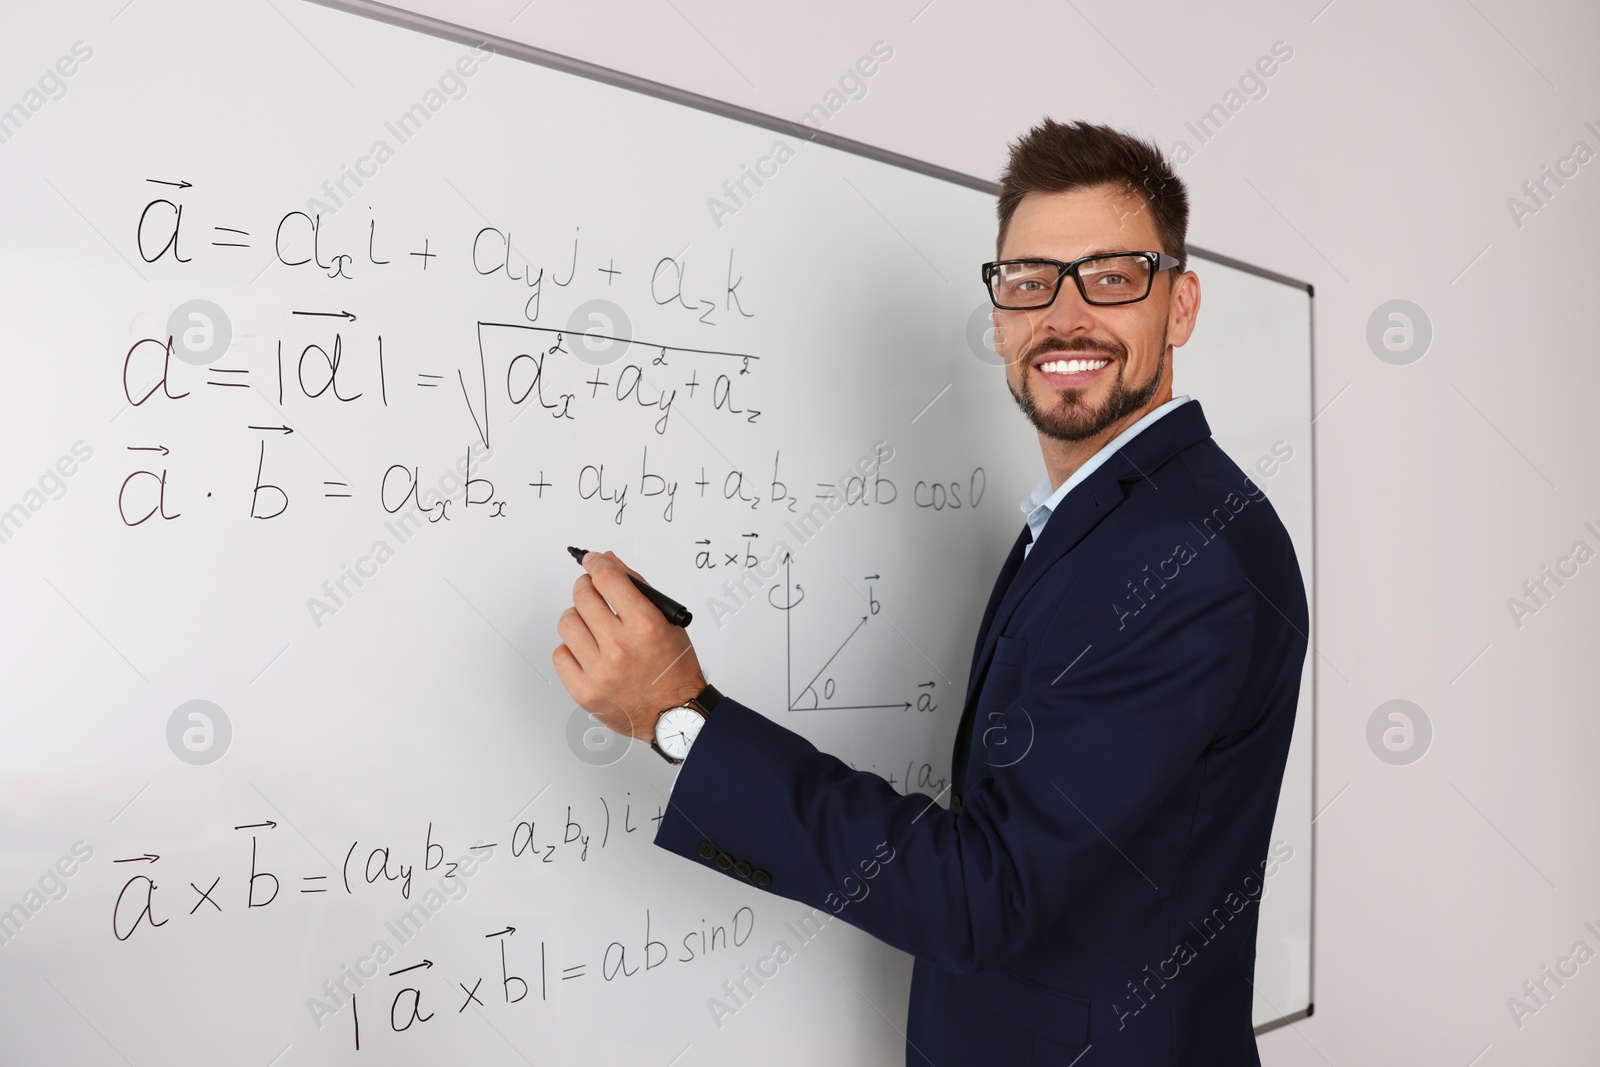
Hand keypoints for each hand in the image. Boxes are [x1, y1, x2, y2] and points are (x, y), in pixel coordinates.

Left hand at [552, 551, 705, 741]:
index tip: (591, 561)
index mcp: (646, 626)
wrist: (674, 715)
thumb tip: (608, 562)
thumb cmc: (674, 669)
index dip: (596, 564)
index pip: (608, 579)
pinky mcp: (584, 691)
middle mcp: (621, 647)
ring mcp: (600, 671)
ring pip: (567, 623)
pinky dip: (571, 649)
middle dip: (586, 587)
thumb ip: (637, 587)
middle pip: (583, 596)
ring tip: (591, 626)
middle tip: (591, 591)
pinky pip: (560, 654)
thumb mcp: (667, 621)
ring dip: (578, 618)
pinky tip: (588, 651)